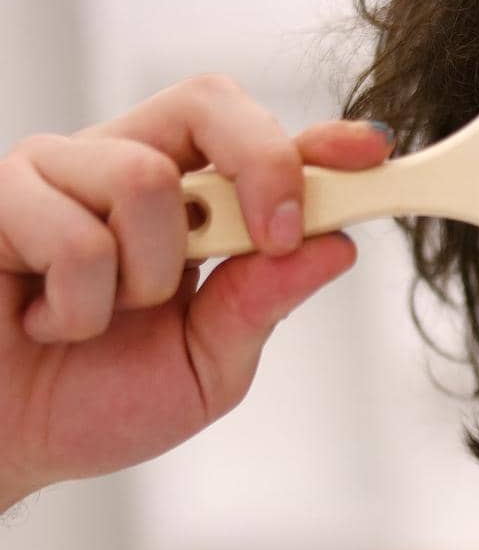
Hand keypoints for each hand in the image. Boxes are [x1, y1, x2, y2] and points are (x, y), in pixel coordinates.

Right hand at [0, 75, 392, 508]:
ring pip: (146, 177)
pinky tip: (47, 321)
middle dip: (259, 165)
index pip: (260, 142)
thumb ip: (261, 304)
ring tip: (105, 317)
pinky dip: (78, 303)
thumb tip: (333, 248)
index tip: (371, 152)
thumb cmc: (91, 401)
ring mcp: (59, 173)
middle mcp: (125, 168)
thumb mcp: (207, 367)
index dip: (319, 140)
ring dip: (146, 274)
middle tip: (267, 238)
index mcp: (189, 205)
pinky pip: (74, 232)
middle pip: (209, 103)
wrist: (3, 446)